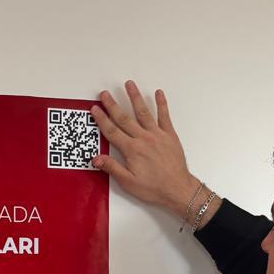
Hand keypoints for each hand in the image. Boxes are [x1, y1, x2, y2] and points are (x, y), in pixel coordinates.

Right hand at [90, 82, 213, 223]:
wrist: (177, 189)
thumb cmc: (153, 188)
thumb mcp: (128, 182)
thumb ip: (112, 167)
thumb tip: (95, 158)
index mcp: (132, 149)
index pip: (112, 131)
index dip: (102, 119)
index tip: (95, 109)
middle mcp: (143, 138)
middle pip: (124, 118)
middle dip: (113, 105)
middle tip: (105, 94)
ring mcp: (157, 135)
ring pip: (143, 112)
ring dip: (135, 97)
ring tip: (129, 84)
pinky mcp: (169, 135)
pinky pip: (165, 116)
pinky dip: (162, 104)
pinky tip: (158, 93)